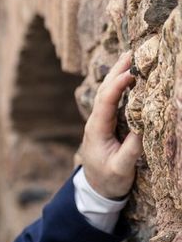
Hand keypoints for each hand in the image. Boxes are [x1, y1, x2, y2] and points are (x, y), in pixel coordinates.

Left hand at [79, 51, 142, 198]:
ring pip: (106, 93)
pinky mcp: (105, 124)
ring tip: (129, 57)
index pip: (105, 102)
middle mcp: (95, 121)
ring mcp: (99, 121)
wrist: (95, 189)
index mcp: (97, 129)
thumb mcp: (121, 168)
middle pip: (103, 91)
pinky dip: (119, 86)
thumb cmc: (108, 179)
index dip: (117, 86)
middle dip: (116, 71)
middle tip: (130, 53)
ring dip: (117, 75)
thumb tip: (145, 126)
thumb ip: (131, 150)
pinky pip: (111, 100)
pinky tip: (128, 77)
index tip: (130, 73)